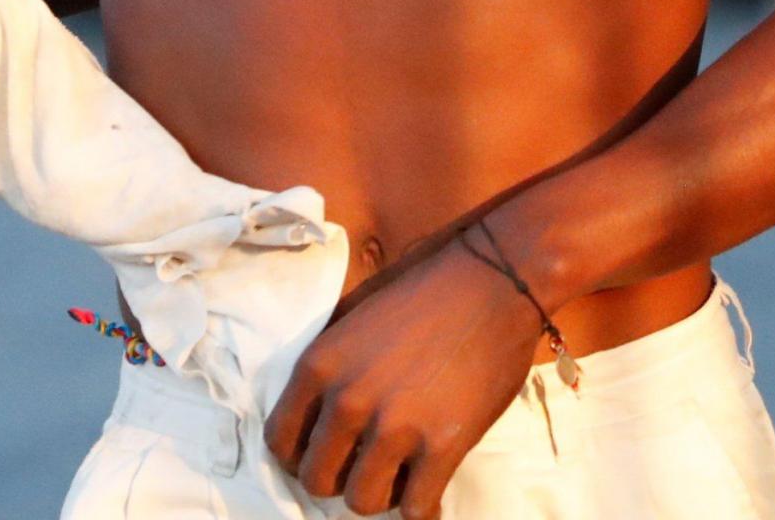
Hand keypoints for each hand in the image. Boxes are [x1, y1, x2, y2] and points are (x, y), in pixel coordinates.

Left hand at [264, 232, 541, 517]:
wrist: (495, 278)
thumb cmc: (427, 293)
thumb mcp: (356, 322)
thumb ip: (333, 373)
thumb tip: (322, 422)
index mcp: (319, 366)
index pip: (279, 442)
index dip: (300, 456)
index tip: (326, 455)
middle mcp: (348, 400)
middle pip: (316, 479)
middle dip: (340, 478)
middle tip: (365, 466)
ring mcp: (395, 426)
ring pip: (362, 502)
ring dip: (381, 494)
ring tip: (401, 477)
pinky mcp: (442, 444)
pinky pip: (416, 509)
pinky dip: (423, 510)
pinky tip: (432, 495)